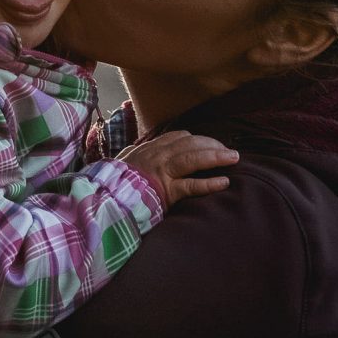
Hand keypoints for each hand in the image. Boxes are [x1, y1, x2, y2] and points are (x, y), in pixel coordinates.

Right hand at [115, 131, 239, 208]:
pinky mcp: (166, 191)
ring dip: (216, 157)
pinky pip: (191, 185)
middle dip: (212, 144)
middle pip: (190, 144)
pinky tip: (224, 182)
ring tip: (233, 158)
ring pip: (193, 158)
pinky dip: (209, 183)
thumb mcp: (123, 162)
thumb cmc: (113, 183)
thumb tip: (137, 151)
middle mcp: (157, 156)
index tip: (210, 143)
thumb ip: (134, 156)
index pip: (178, 137)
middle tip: (229, 150)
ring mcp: (162, 172)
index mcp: (149, 149)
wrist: (103, 199)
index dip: (197, 139)